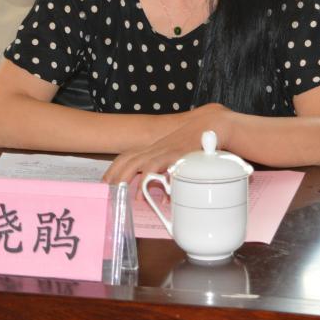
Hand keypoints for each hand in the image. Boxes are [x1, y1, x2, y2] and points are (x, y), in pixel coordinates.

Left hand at [101, 103, 234, 183]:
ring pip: (135, 162)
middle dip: (113, 174)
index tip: (106, 181)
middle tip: (104, 190)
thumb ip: (172, 172)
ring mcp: (164, 150)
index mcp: (156, 148)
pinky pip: (154, 168)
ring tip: (116, 193)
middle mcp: (156, 148)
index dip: (115, 168)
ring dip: (123, 178)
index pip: (129, 156)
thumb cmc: (200, 142)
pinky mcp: (173, 155)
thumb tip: (166, 193)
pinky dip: (144, 181)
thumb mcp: (182, 157)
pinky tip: (140, 195)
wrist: (214, 125)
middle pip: (127, 159)